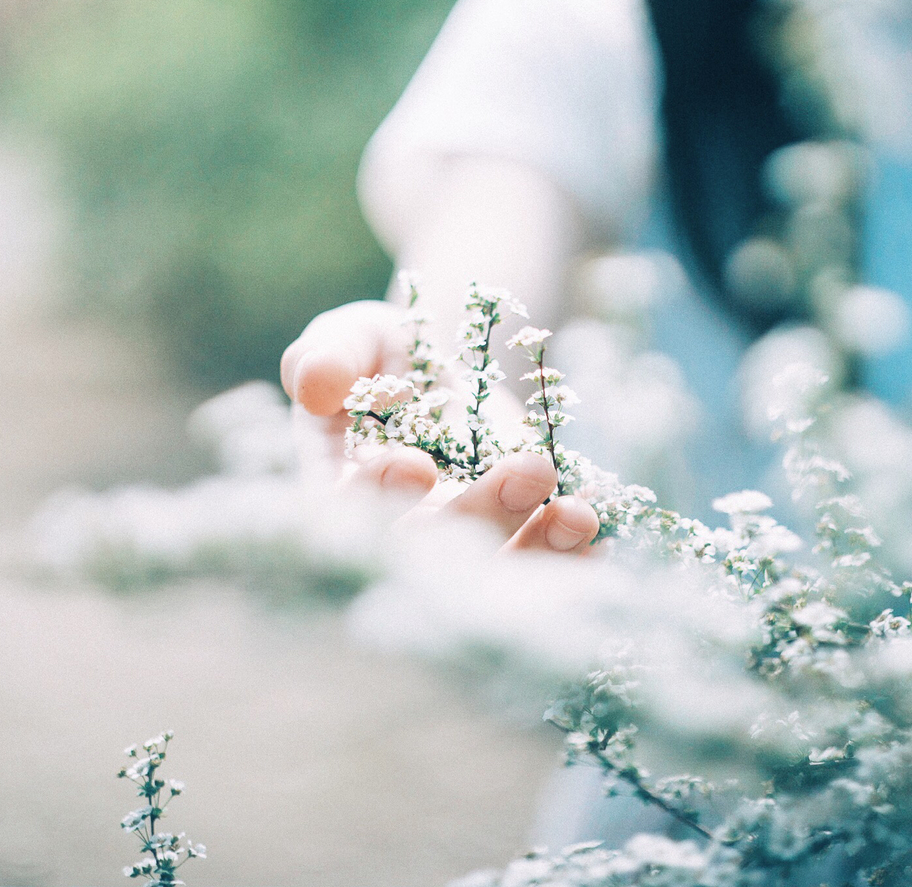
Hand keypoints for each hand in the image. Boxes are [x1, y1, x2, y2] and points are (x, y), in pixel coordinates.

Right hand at [281, 301, 598, 553]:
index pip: (346, 511)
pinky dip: (570, 561)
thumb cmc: (383, 353)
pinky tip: (598, 539)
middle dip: (482, 515)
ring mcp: (457, 553)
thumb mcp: (354, 336)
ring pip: (492, 575)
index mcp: (338, 492)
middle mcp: (397, 537)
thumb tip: (313, 385)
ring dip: (538, 552)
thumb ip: (329, 353)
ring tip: (580, 515)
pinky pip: (540, 571)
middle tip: (531, 467)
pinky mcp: (509, 549)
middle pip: (431, 553)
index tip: (415, 462)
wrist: (448, 371)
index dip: (379, 496)